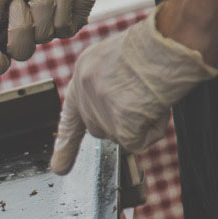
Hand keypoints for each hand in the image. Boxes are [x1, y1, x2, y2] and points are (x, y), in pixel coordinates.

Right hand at [0, 0, 95, 74]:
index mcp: (4, 26)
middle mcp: (26, 31)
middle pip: (21, 50)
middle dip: (20, 24)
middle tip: (20, 0)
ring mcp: (49, 28)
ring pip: (44, 35)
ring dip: (42, 7)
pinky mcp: (71, 23)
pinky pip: (64, 28)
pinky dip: (62, 7)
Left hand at [50, 5, 217, 174]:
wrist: (167, 43)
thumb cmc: (152, 49)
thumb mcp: (115, 60)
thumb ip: (106, 86)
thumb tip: (113, 117)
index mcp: (82, 73)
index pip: (70, 116)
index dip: (66, 143)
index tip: (58, 168)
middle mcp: (84, 91)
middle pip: (99, 129)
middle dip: (120, 124)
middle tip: (141, 102)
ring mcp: (99, 109)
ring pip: (119, 137)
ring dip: (138, 124)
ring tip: (151, 97)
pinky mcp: (118, 123)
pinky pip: (136, 143)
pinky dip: (151, 131)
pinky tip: (155, 108)